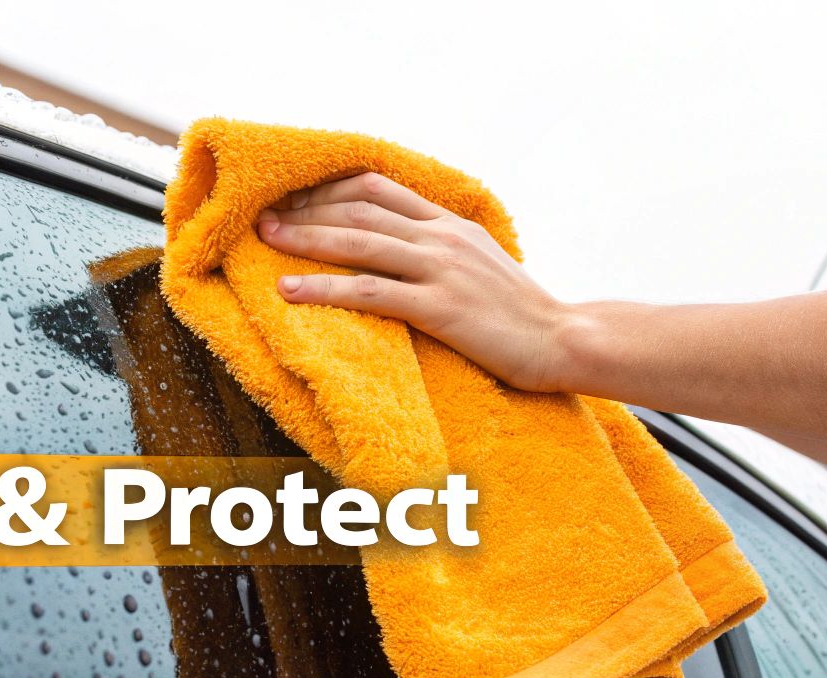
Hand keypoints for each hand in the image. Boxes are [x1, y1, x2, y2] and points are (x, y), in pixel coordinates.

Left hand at [256, 173, 578, 391]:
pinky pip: (370, 292)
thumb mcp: (483, 265)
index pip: (378, 188)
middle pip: (359, 210)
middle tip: (262, 218)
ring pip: (359, 243)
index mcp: (451, 225)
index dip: (329, 189)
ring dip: (305, 239)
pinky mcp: (441, 309)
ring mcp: (442, 270)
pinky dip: (323, 288)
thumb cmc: (522, 314)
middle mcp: (443, 238)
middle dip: (306, 211)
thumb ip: (444, 250)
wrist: (564, 341)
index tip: (293, 199)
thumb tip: (403, 250)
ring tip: (265, 241)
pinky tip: (291, 290)